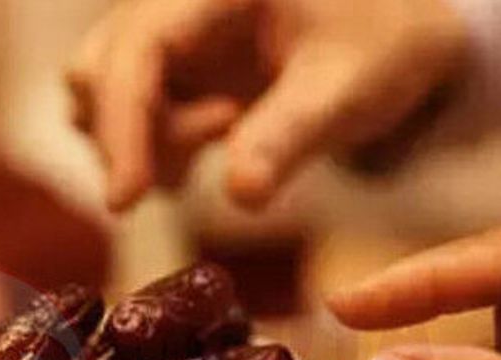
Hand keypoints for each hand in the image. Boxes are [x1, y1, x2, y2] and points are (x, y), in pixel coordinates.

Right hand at [70, 0, 467, 209]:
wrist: (401, 28)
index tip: (125, 199)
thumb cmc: (382, 39)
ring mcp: (169, 33)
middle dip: (132, 133)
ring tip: (233, 126)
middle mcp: (176, 1)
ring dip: (147, 141)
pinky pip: (131, 113)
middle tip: (219, 138)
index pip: (139, 47)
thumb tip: (240, 196)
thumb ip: (289, 136)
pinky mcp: (173, 65)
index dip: (122, 124)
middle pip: (98, 70)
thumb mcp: (347, 87)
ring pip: (104, 96)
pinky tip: (226, 131)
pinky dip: (157, 144)